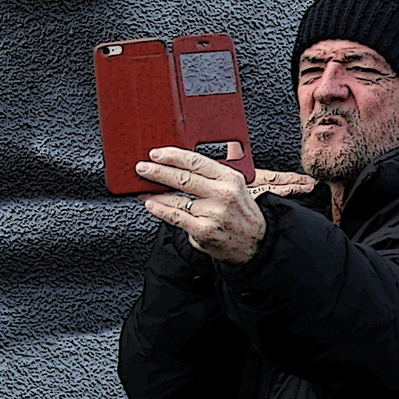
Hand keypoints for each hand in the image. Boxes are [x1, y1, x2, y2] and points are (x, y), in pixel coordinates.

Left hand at [138, 146, 269, 263]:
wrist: (256, 244)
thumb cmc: (241, 214)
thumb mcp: (237, 186)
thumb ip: (214, 173)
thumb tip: (184, 161)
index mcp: (230, 178)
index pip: (196, 161)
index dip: (172, 155)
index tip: (156, 153)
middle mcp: (223, 193)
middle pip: (183, 177)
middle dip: (157, 171)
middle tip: (142, 168)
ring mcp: (213, 213)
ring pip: (176, 198)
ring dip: (155, 193)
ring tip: (143, 189)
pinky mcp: (205, 230)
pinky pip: (176, 217)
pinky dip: (160, 210)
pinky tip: (151, 204)